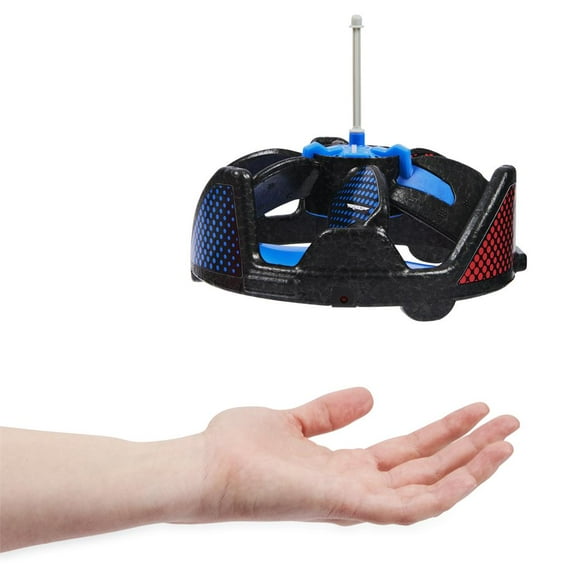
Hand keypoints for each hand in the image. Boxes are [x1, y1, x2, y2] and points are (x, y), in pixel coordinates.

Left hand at [192, 387, 517, 525]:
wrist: (201, 467)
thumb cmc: (235, 449)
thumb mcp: (294, 421)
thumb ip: (330, 411)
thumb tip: (368, 394)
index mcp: (345, 468)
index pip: (409, 452)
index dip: (445, 433)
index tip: (472, 411)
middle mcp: (356, 488)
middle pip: (429, 468)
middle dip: (470, 447)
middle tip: (506, 421)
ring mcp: (353, 501)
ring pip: (431, 489)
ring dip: (472, 466)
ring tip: (504, 438)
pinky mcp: (345, 503)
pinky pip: (411, 506)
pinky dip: (449, 488)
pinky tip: (475, 465)